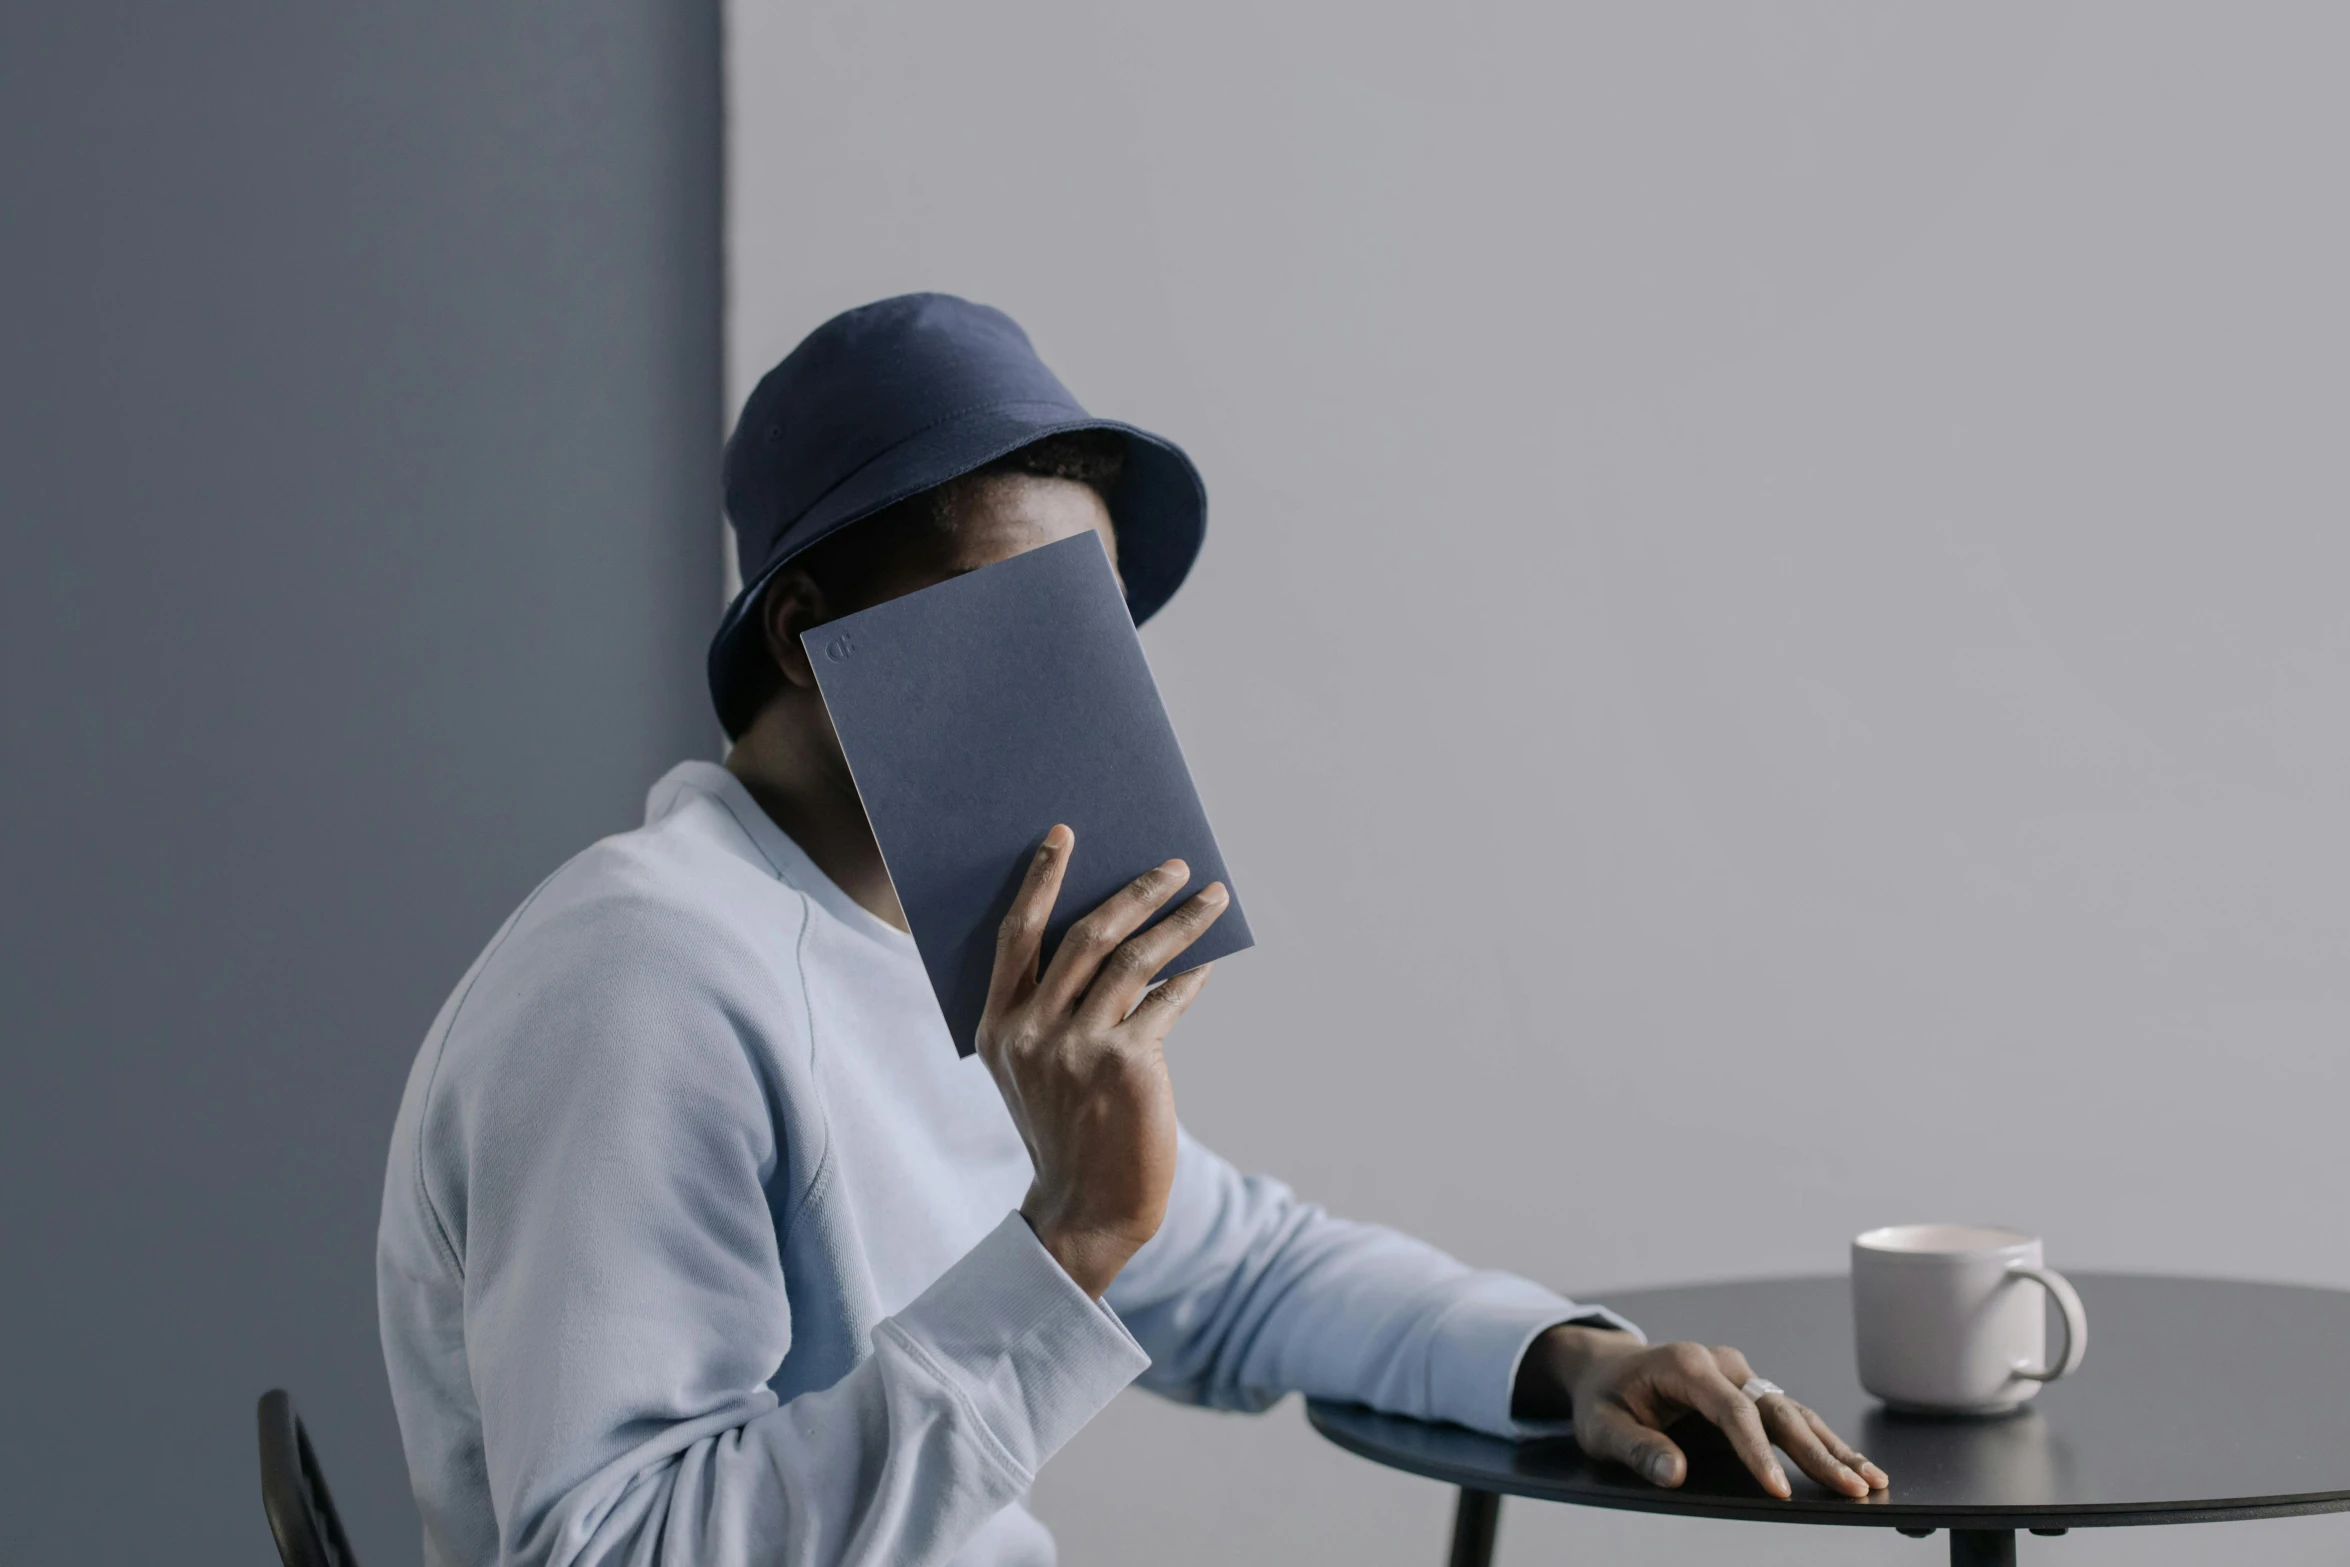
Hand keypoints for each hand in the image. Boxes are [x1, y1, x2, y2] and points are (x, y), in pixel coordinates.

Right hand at [977, 825, 1227, 1298]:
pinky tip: (1208, 961)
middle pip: (1085, 935)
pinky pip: (1166, 1000)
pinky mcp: (1126, 1064)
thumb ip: (1054, 1009)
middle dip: (1134, 890)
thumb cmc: (1067, 1130)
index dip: (1041, 879)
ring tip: (1212, 897)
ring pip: (1134, 959)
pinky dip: (1190, 976)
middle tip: (1173, 863)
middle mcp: (1029, 1032)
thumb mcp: (1035, 1069)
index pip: (1016, 934)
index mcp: (995, 1027)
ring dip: (1179, 921)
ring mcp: (1077, 1048)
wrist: (1087, 1208)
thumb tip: (1115, 935)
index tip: (1064, 834)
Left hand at [1514, 1325, 1888, 1498]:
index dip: (1757, 1452)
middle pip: (1777, 1410)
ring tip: (1871, 1482)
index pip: (1732, 1410)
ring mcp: (1741, 1378)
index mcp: (1687, 1366)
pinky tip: (1853, 1468)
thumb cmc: (1603, 1398)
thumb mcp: (1601, 1425)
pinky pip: (1790, 1419)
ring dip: (1833, 1449)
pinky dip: (1823, 1444)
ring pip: (1794, 1413)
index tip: (1779, 1492)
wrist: (1607, 1370)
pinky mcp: (1750, 1395)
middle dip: (1816, 1453)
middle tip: (1852, 1489)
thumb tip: (1673, 1474)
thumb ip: (1635, 1448)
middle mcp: (1722, 1366)